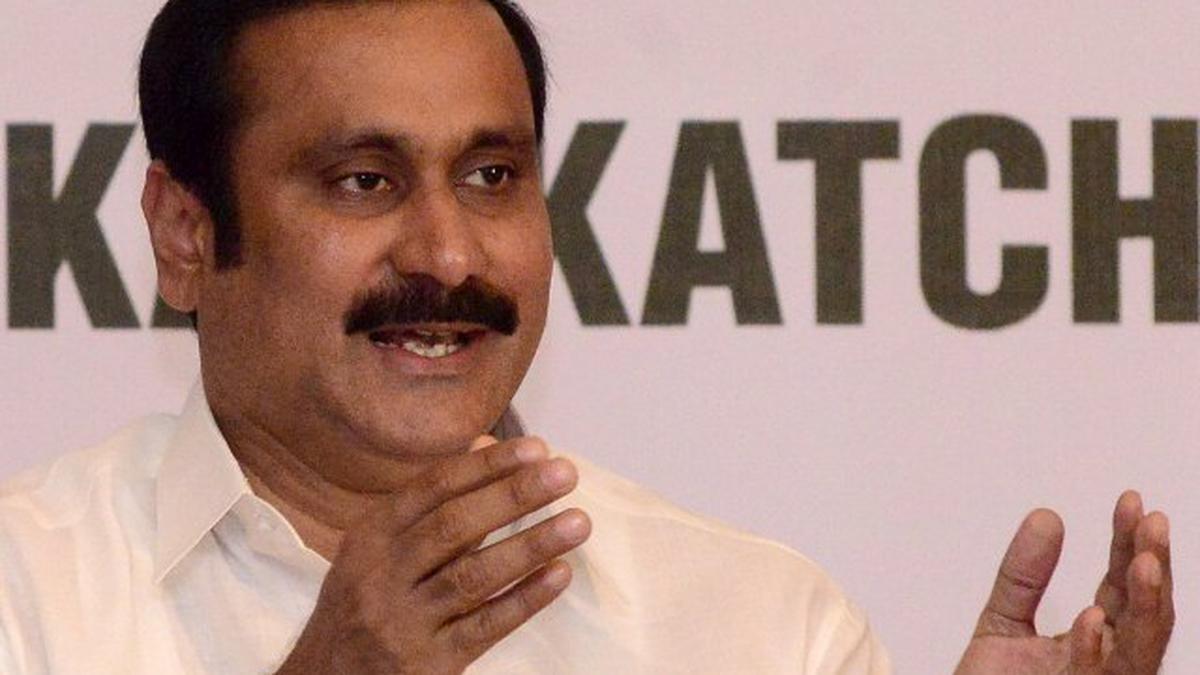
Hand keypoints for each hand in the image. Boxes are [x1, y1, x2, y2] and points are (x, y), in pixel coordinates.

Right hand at [277, 437, 591, 674]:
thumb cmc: (362, 604)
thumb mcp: (378, 549)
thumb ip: (432, 499)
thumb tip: (485, 443)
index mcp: (371, 537)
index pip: (434, 488)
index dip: (487, 466)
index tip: (536, 448)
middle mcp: (382, 575)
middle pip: (454, 526)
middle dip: (513, 496)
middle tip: (564, 474)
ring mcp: (403, 622)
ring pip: (473, 576)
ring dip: (530, 545)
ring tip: (578, 522)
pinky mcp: (428, 664)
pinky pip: (484, 627)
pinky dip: (525, 599)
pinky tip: (559, 574)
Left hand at [956, 491, 1172, 673]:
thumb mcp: (1002, 622)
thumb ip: (1024, 574)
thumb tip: (1047, 516)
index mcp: (1094, 641)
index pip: (1122, 587)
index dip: (1130, 545)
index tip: (1132, 502)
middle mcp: (1105, 666)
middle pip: (1144, 616)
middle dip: (1154, 568)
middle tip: (1153, 522)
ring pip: (1138, 653)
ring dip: (1144, 606)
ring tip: (1143, 562)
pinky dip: (1095, 651)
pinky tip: (1093, 617)